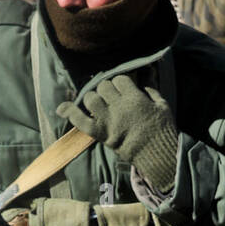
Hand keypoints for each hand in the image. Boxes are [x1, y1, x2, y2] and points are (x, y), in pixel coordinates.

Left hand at [58, 75, 178, 191]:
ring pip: (90, 99)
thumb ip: (151, 86)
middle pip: (104, 86)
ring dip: (93, 98)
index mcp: (135, 98)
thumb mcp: (162, 104)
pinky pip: (80, 121)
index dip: (120, 82)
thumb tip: (145, 70)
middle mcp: (119, 107)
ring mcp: (108, 120)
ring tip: (98, 104)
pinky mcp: (101, 134)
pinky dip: (70, 113)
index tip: (123, 89)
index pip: (120, 79)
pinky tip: (62, 109)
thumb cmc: (162, 129)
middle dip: (106, 89)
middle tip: (111, 98)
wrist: (157, 155)